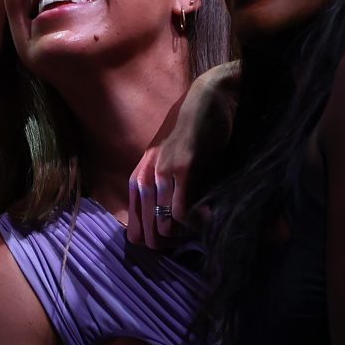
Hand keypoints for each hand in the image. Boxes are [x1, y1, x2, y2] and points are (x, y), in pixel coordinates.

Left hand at [129, 61, 239, 249]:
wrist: (205, 99)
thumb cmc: (189, 133)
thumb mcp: (166, 164)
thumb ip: (162, 190)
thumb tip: (168, 227)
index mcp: (136, 182)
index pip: (135, 233)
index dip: (157, 242)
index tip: (179, 238)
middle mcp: (143, 181)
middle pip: (148, 238)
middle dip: (172, 245)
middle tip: (193, 236)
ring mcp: (161, 174)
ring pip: (163, 229)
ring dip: (185, 236)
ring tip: (202, 224)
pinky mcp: (182, 168)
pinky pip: (182, 212)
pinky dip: (196, 223)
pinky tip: (209, 214)